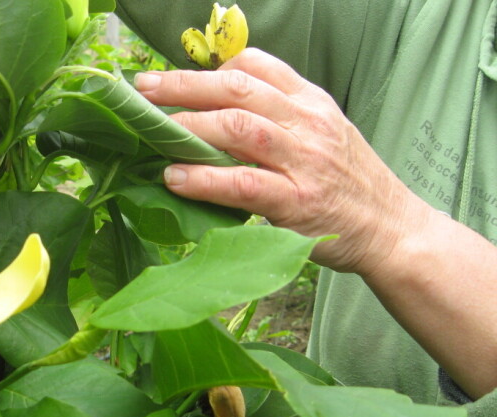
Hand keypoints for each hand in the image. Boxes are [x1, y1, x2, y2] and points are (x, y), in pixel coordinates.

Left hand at [134, 48, 431, 274]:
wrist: (393, 231)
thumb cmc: (348, 185)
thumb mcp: (323, 134)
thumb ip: (279, 118)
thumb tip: (217, 111)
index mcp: (311, 103)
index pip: (257, 66)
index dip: (207, 69)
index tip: (172, 78)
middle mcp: (308, 124)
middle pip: (237, 90)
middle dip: (183, 85)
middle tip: (142, 90)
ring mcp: (304, 162)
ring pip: (239, 128)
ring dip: (189, 125)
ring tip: (152, 130)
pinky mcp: (297, 203)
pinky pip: (244, 184)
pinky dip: (205, 179)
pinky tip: (175, 178)